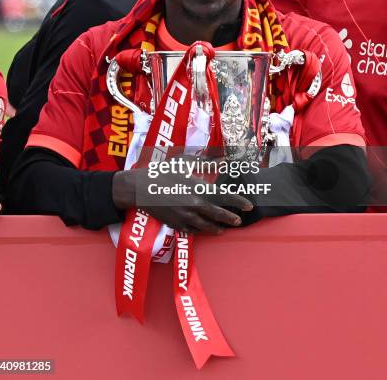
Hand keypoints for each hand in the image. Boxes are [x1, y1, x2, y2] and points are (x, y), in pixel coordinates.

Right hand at [112, 159, 252, 233]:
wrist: (140, 188)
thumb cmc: (163, 171)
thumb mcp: (185, 163)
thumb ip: (206, 163)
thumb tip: (224, 159)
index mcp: (198, 188)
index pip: (225, 197)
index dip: (239, 201)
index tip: (249, 206)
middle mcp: (194, 204)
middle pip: (219, 215)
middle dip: (231, 218)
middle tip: (239, 220)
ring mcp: (185, 216)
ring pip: (206, 226)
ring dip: (217, 228)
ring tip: (223, 228)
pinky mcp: (175, 224)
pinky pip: (192, 230)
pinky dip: (200, 231)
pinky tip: (204, 229)